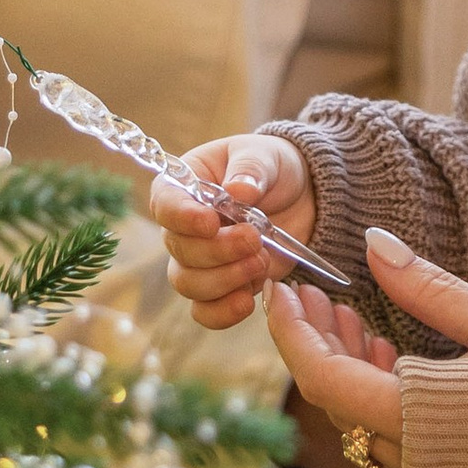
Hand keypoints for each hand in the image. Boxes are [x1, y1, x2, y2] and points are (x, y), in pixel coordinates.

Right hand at [152, 131, 317, 327]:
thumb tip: (238, 190)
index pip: (165, 204)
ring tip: (261, 262)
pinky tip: (247, 301)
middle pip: (179, 250)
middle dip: (218, 251)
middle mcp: (184, 227)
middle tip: (255, 240)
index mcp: (184, 186)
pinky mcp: (222, 285)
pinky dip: (222, 312)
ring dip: (225, 279)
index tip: (211, 222)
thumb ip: (251, 168)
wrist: (302, 197)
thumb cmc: (273, 168)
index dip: (182, 218)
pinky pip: (205, 310)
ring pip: (188, 283)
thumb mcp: (267, 156)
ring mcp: (201, 260)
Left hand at [271, 262, 467, 467]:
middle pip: (339, 404)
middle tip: (322, 294)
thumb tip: (374, 243)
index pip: (321, 376)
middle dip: (323, 346)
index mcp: (420, 416)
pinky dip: (391, 411)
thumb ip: (429, 288)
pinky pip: (403, 455)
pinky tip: (400, 368)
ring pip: (369, 430)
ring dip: (356, 378)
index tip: (283, 288)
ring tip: (361, 322)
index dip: (293, 330)